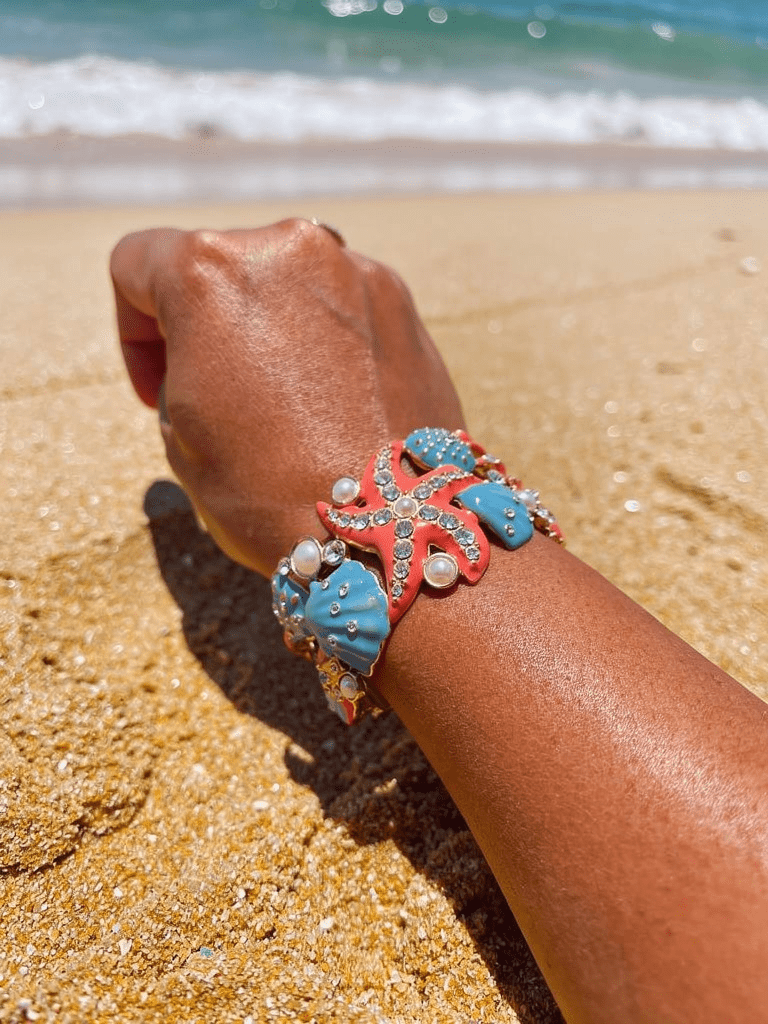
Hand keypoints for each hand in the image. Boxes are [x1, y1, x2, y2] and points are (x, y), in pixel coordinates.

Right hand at [111, 218, 465, 575]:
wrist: (384, 528)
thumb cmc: (267, 489)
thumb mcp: (178, 429)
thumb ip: (182, 361)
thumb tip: (217, 352)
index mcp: (209, 269)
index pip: (137, 265)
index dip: (134, 332)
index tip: (156, 386)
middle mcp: (287, 247)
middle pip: (221, 269)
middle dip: (209, 326)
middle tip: (219, 397)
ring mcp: (356, 269)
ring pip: (287, 285)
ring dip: (272, 328)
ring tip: (284, 404)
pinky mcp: (402, 303)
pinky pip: (342, 306)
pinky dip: (327, 341)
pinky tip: (333, 403)